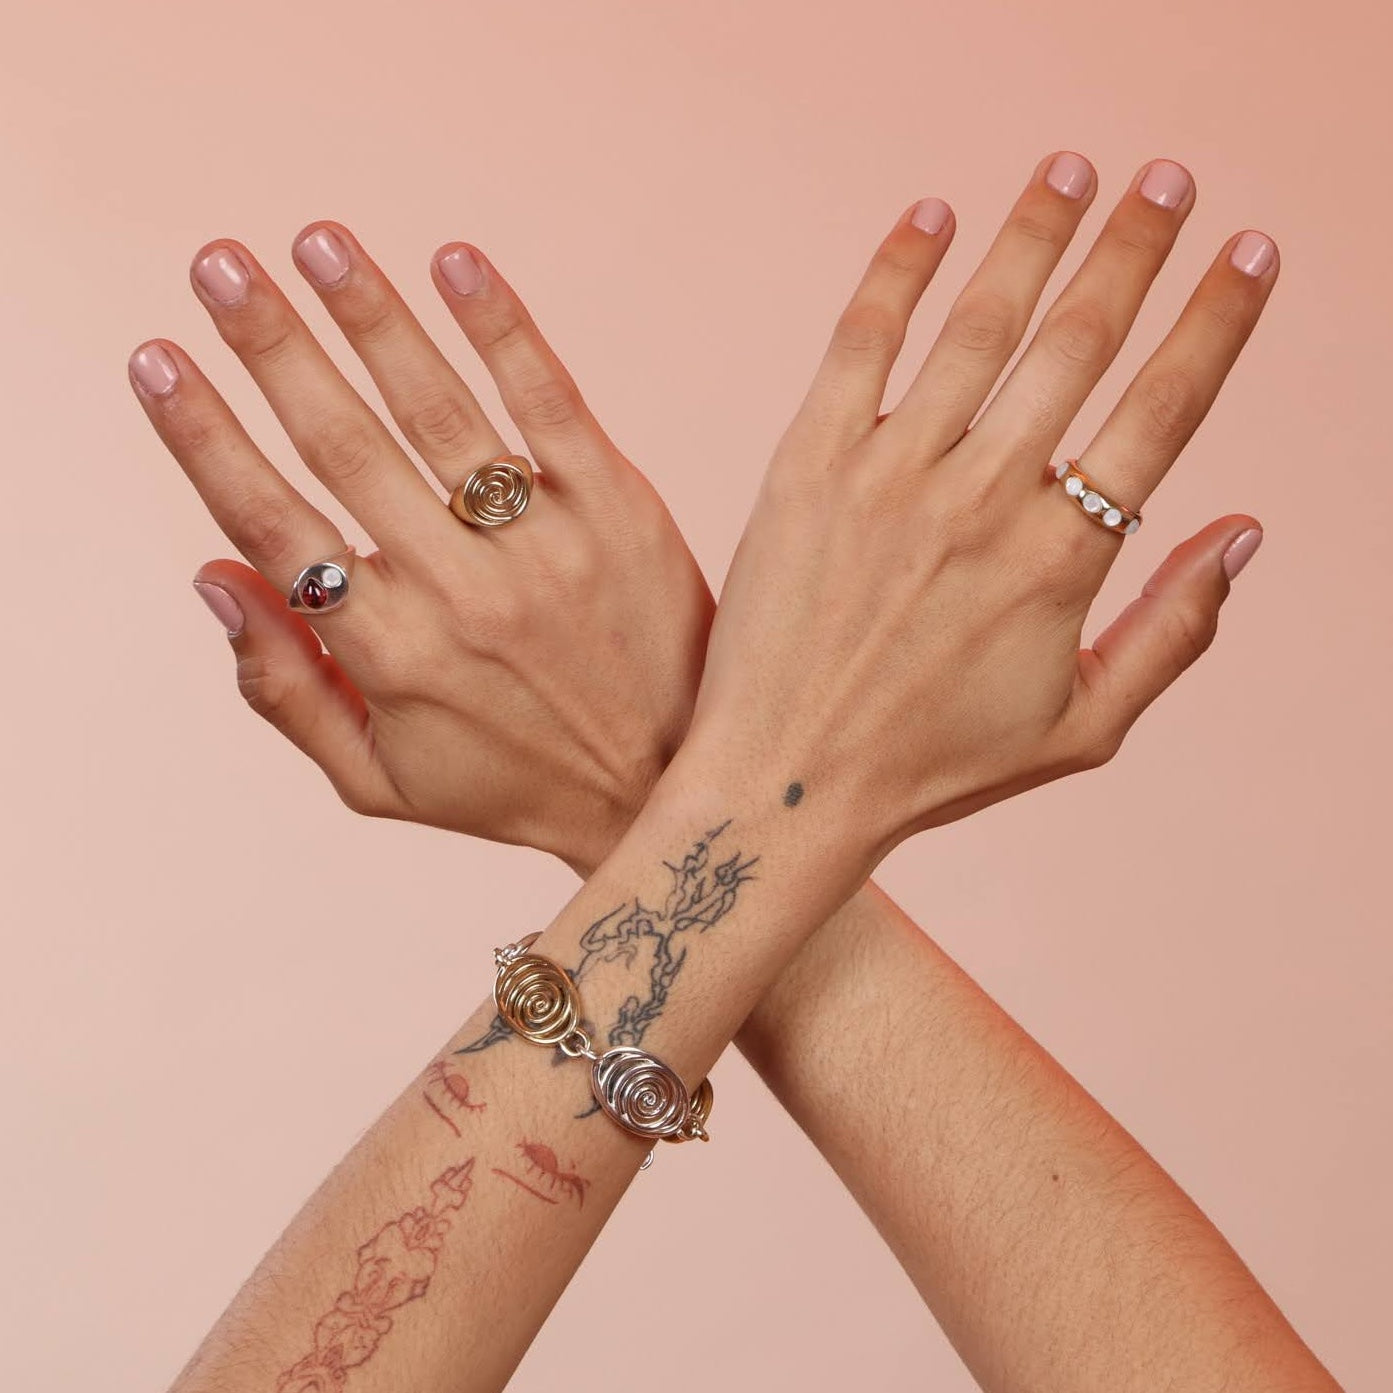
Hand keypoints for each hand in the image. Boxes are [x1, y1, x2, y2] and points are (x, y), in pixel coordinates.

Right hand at [129, 226, 710, 873]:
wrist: (673, 786)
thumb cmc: (515, 785)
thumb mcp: (378, 778)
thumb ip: (282, 688)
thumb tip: (209, 574)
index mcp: (388, 653)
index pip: (272, 524)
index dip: (205, 438)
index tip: (157, 361)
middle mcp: (458, 590)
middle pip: (343, 446)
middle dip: (271, 348)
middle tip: (220, 264)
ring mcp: (542, 544)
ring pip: (436, 409)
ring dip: (369, 316)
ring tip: (316, 241)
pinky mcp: (618, 509)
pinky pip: (548, 401)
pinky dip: (500, 329)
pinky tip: (454, 261)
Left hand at [687, 154, 1272, 862]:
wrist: (786, 785)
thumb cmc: (934, 767)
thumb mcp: (1081, 728)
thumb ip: (1175, 630)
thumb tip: (1246, 531)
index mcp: (1060, 563)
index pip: (1162, 412)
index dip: (1216, 322)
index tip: (1250, 253)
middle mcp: (981, 503)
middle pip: (1079, 344)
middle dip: (1136, 249)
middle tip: (1169, 179)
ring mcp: (888, 477)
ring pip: (979, 325)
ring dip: (1035, 236)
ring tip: (1074, 169)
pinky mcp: (806, 467)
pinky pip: (858, 345)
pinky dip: (896, 274)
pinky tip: (932, 215)